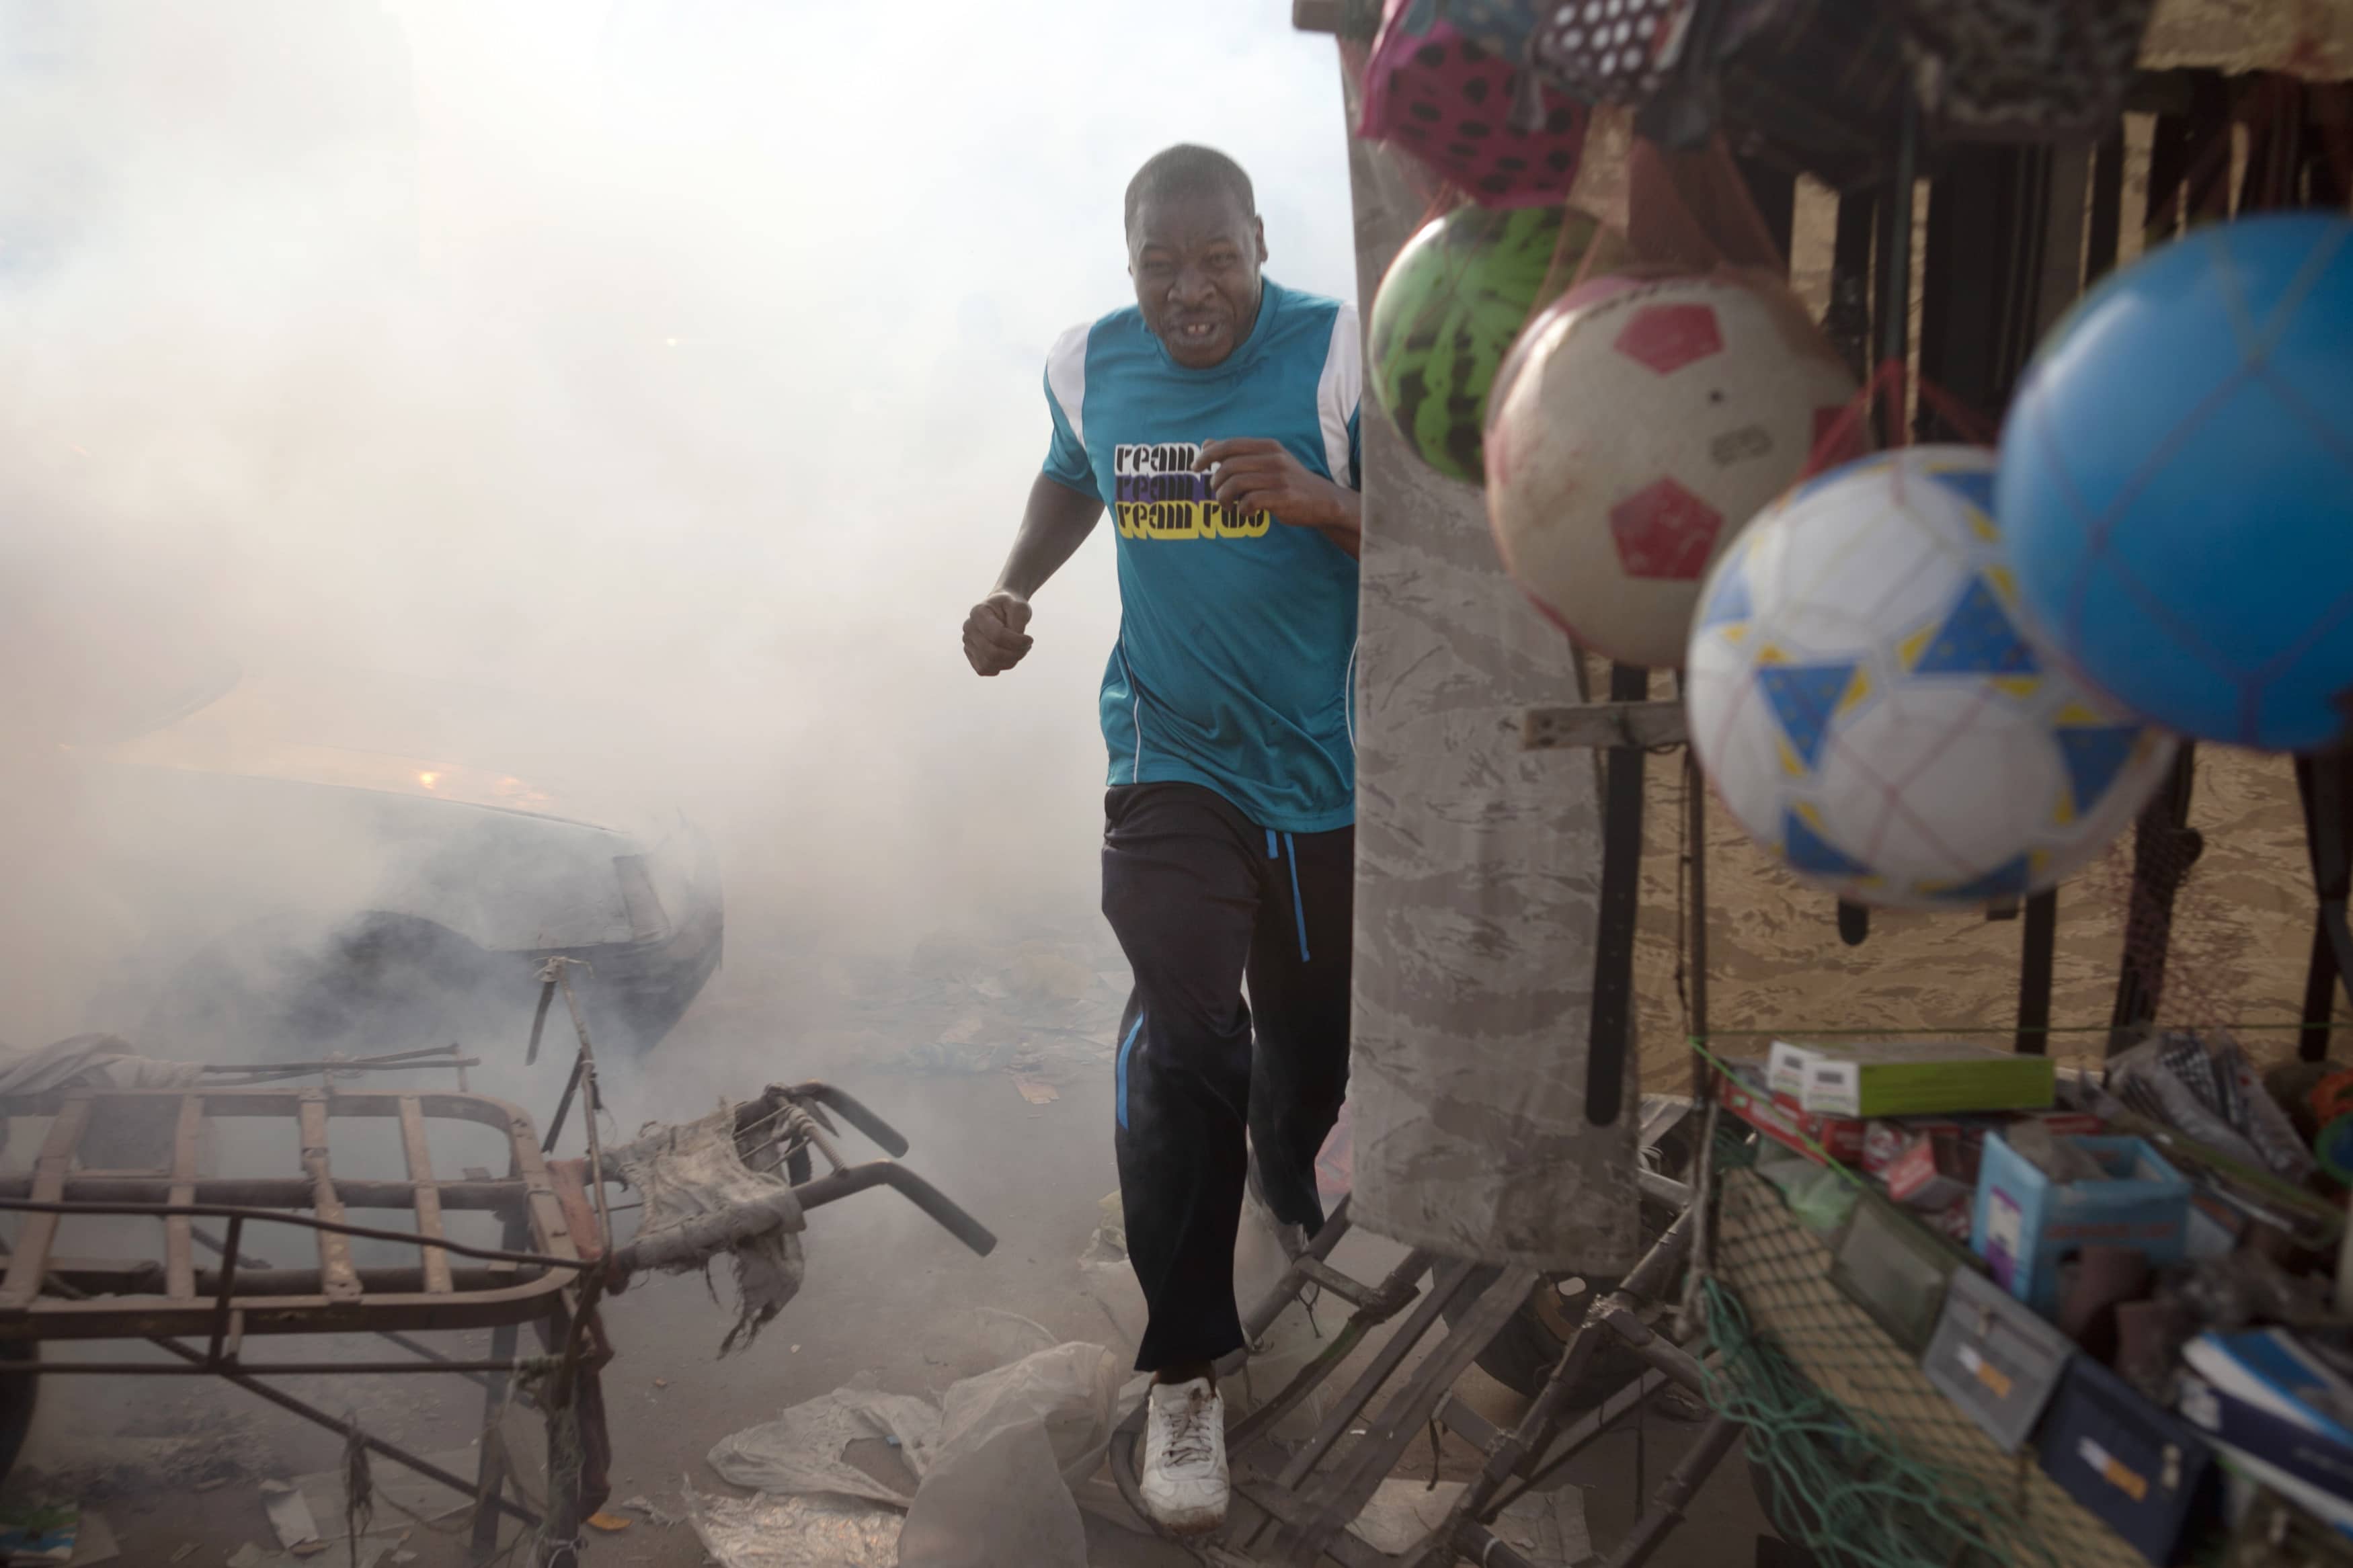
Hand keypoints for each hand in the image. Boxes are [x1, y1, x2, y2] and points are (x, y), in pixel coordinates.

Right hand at [962, 590, 1032, 675]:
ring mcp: (967, 642)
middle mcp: (969, 628)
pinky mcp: (971, 655)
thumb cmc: (1011, 606)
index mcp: (978, 612)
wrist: (1001, 609)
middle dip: (1015, 654)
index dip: (1017, 642)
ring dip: (1010, 661)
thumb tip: (1016, 641)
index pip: (997, 635)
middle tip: (1027, 646)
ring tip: (1020, 650)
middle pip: (992, 653)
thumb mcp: (1020, 606)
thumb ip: (1019, 620)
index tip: (1030, 639)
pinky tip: (1009, 656)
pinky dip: (1000, 666)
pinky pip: (984, 670)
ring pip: (989, 664)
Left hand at [1195, 439, 1346, 531]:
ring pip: (1236, 484)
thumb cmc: (1288, 481)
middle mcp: (1273, 458)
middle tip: (1217, 494)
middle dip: (1215, 482)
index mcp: (1267, 446)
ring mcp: (1279, 477)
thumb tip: (1207, 443)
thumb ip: (1238, 453)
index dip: (1207, 456)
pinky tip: (1247, 512)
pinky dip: (1242, 510)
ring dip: (1225, 498)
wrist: (1322, 500)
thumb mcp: (1266, 460)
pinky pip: (1249, 502)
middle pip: (1229, 467)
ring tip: (1228, 506)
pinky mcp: (1283, 497)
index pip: (1230, 446)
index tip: (1194, 467)